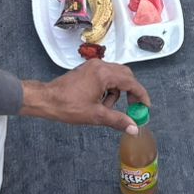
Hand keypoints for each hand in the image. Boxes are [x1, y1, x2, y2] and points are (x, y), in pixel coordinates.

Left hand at [21, 60, 150, 132]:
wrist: (47, 100)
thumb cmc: (68, 106)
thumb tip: (133, 128)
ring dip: (116, 92)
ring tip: (105, 107)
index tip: (145, 106)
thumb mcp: (96, 115)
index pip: (130, 82)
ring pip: (115, 76)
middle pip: (125, 75)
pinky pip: (105, 76)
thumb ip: (117, 120)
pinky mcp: (88, 69)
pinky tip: (99, 101)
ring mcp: (93, 66)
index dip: (140, 94)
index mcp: (103, 74)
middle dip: (130, 91)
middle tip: (131, 107)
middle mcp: (100, 65)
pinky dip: (108, 88)